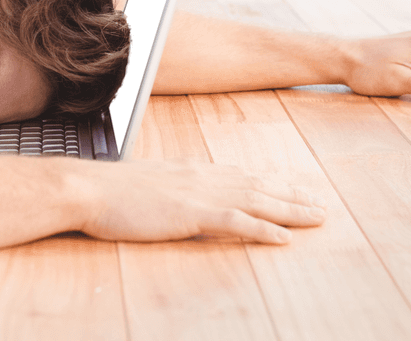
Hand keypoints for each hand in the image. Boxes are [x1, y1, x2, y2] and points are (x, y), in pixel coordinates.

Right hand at [73, 160, 325, 243]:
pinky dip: (263, 230)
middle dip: (294, 196)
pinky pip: (236, 222)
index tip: (295, 187)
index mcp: (193, 171)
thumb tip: (178, 196)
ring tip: (318, 218)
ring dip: (291, 211)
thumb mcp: (146, 184)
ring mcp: (199, 195)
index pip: (243, 175)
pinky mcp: (192, 214)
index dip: (273, 182)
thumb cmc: (109, 191)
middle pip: (259, 186)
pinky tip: (284, 239)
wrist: (89, 188)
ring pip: (257, 201)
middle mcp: (203, 178)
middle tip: (322, 204)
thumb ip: (169, 189)